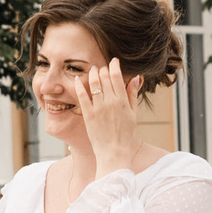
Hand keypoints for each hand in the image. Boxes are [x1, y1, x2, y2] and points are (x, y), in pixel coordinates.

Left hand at [77, 56, 142, 176]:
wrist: (113, 151)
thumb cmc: (124, 133)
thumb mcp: (133, 113)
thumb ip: (132, 95)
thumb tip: (135, 78)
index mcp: (122, 101)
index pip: (117, 76)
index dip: (114, 66)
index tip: (113, 62)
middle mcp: (110, 102)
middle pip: (104, 78)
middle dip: (103, 69)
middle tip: (102, 68)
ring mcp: (98, 108)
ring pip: (93, 84)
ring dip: (92, 74)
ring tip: (92, 70)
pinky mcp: (88, 114)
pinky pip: (81, 96)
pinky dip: (78, 85)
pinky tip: (76, 79)